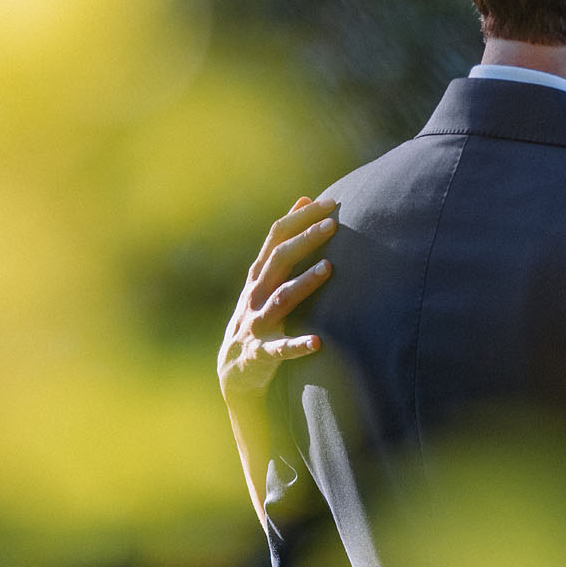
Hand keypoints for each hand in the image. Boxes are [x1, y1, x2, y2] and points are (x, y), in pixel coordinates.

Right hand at [218, 196, 337, 401]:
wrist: (233, 368)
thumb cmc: (257, 312)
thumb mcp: (264, 275)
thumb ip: (284, 240)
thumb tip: (305, 198)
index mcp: (258, 273)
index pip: (276, 236)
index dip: (301, 218)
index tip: (329, 203)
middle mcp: (256, 294)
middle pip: (278, 261)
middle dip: (304, 241)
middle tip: (332, 225)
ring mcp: (258, 323)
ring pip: (281, 298)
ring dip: (304, 283)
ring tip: (328, 268)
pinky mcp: (263, 353)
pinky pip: (281, 349)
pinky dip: (298, 345)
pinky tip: (317, 343)